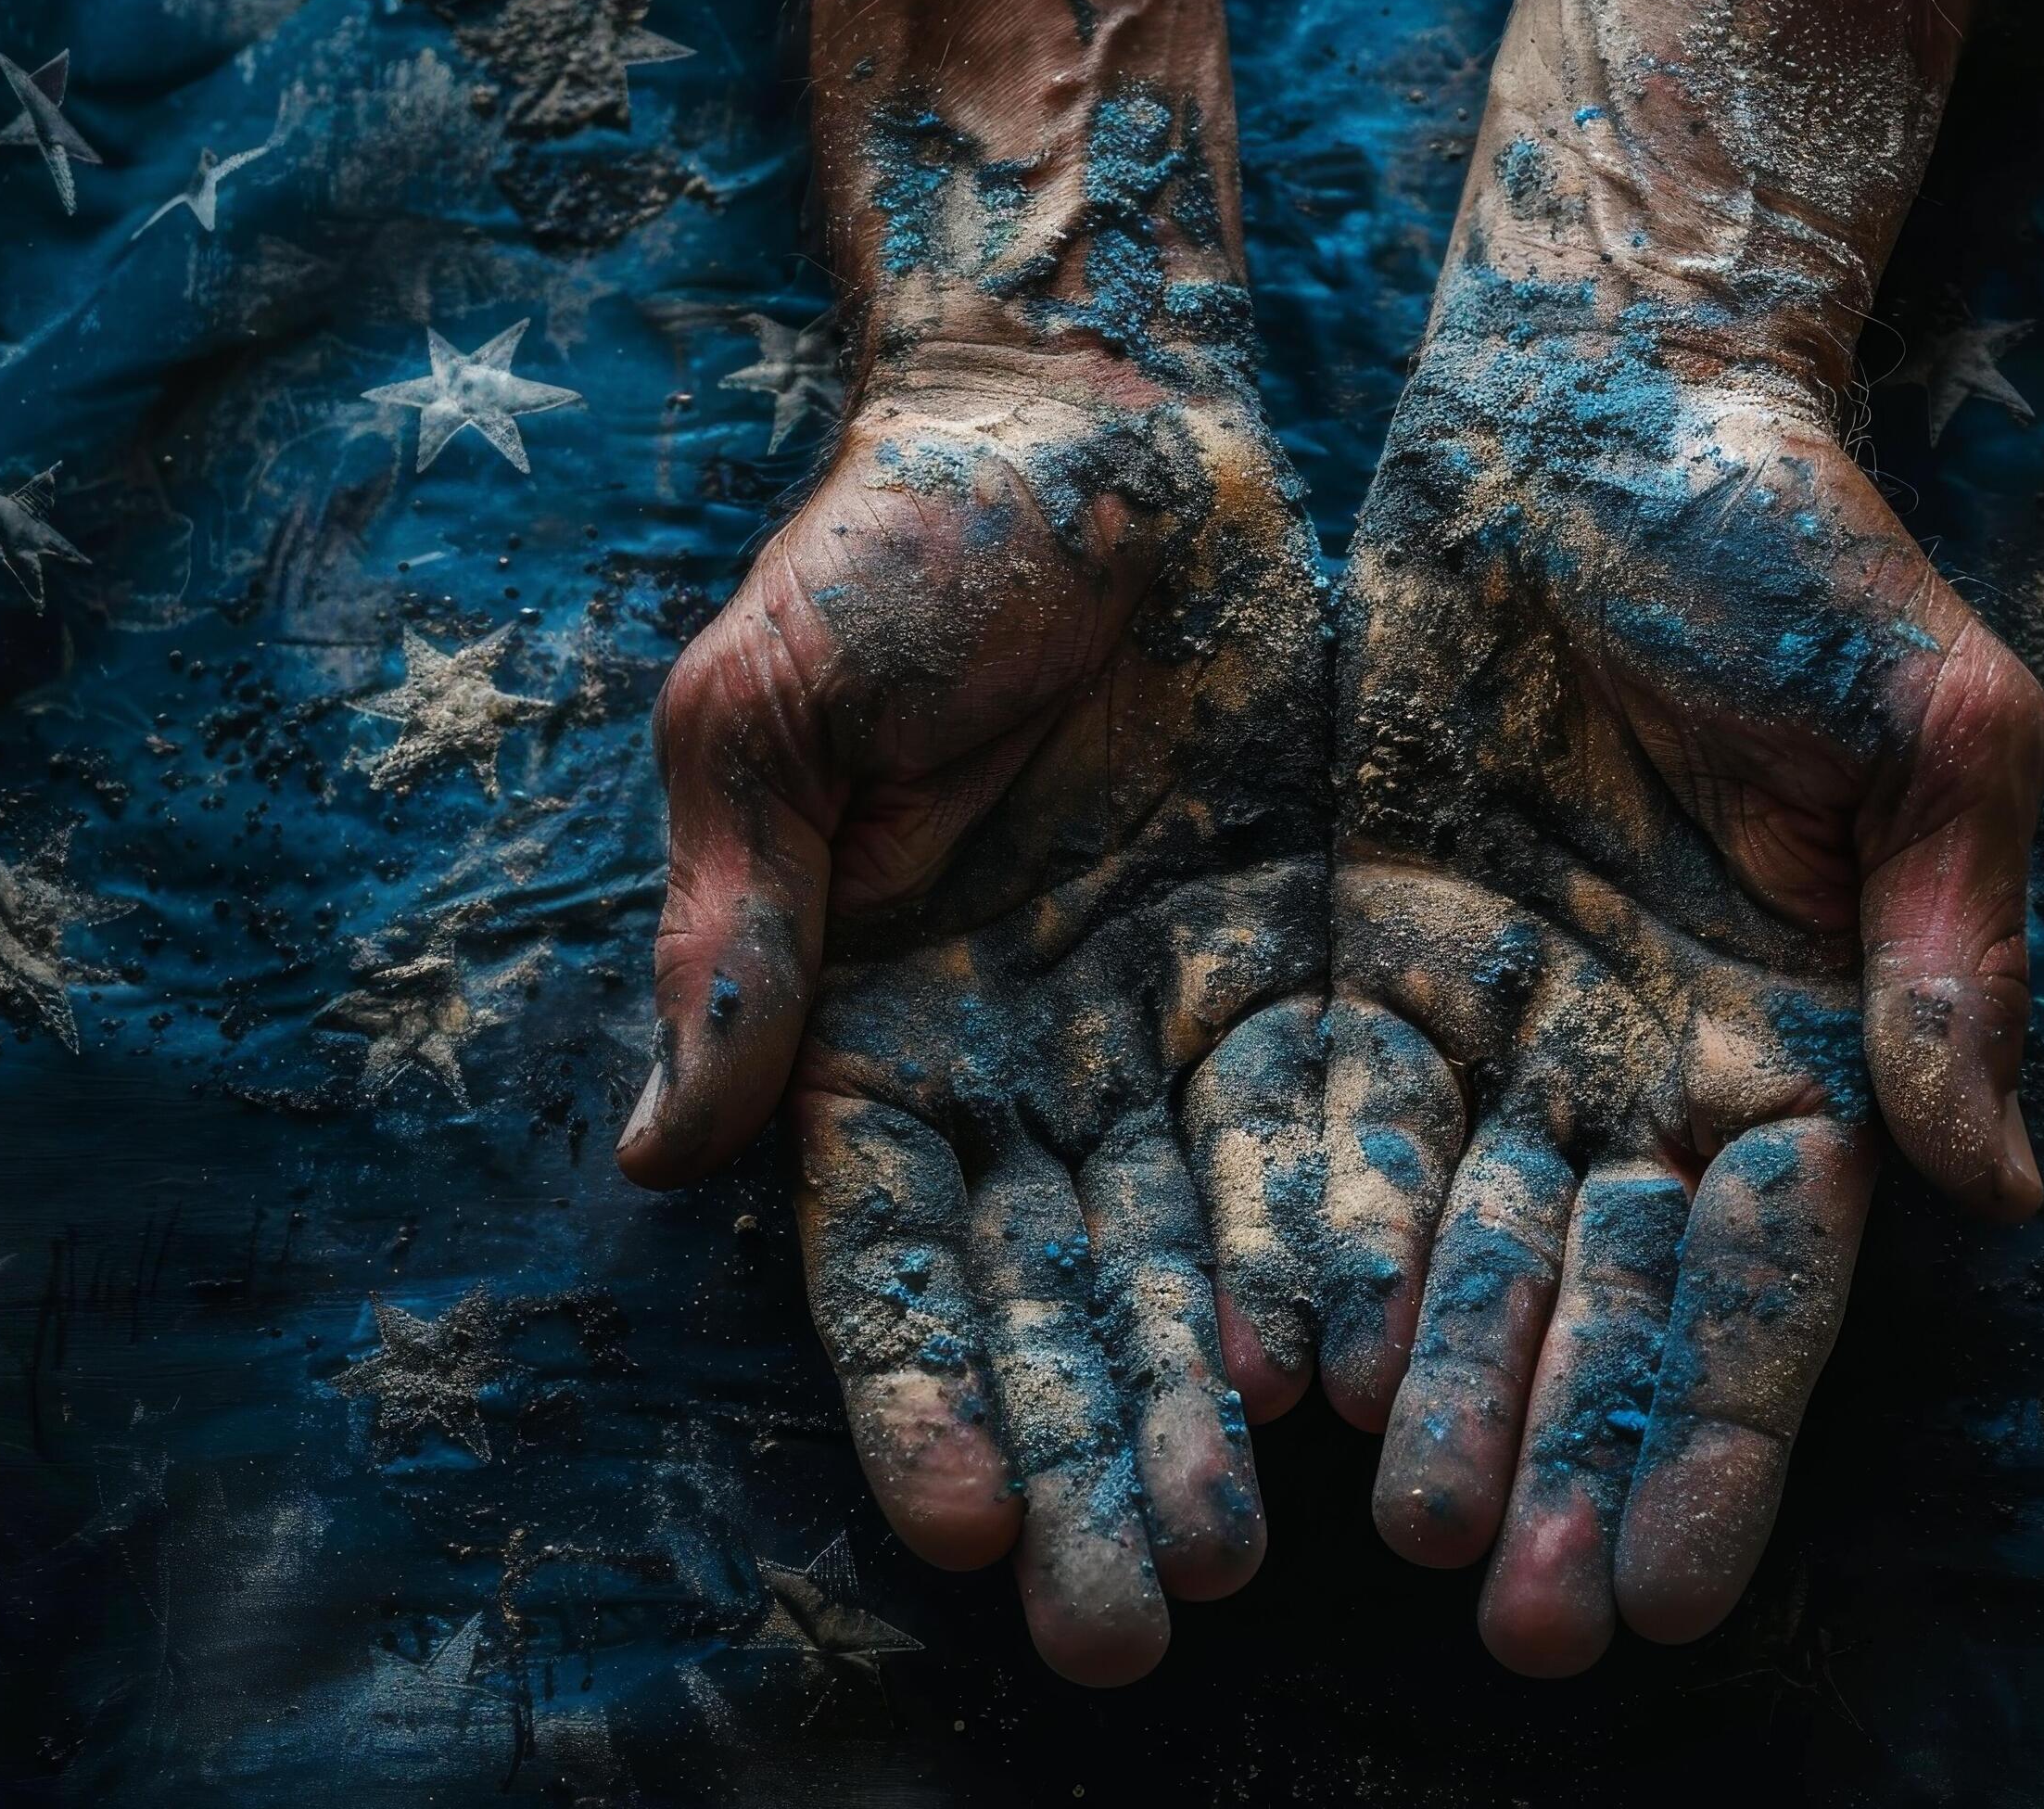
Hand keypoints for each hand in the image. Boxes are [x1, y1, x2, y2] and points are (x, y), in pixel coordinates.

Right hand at [617, 342, 1326, 1684]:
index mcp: (877, 1031)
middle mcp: (1023, 1070)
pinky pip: (1333, 1136)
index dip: (923, 1385)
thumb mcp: (774, 712)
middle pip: (1051, 1299)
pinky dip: (1347, 1257)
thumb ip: (743, 928)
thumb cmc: (896, 544)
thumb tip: (665, 1152)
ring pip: (1195, 1256)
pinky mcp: (1297, 978)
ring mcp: (1165, 1035)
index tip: (972, 1521)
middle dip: (1084, 1456)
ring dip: (1214, 1410)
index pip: (889, 1250)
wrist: (1092, 422)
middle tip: (1129, 1621)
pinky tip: (1378, 1379)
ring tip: (1251, 1555)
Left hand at [1323, 276, 2043, 1671]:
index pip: (1764, 1278)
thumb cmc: (1792, 539)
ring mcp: (1500, 1020)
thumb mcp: (1926, 724)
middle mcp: (1647, 1062)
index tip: (1667, 1590)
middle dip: (1566, 1455)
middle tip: (1514, 1621)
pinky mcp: (1362, 956)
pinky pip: (1321, 1120)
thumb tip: (1995, 1181)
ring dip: (1432, 1389)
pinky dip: (1299, 1237)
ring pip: (1458, 1241)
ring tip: (1389, 1534)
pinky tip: (1261, 1360)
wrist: (1592, 399)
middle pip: (1605, 1297)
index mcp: (1801, 1037)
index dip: (1722, 1434)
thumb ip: (1947, 950)